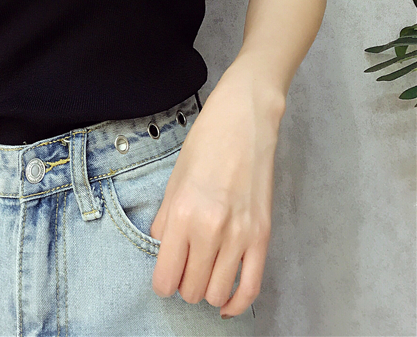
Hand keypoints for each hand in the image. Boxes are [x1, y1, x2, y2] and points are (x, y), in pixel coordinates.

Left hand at [149, 64, 283, 317]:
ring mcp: (240, 235)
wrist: (244, 122)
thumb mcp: (174, 180)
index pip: (166, 278)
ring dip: (207, 291)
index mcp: (182, 214)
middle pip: (192, 290)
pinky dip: (237, 303)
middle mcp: (211, 230)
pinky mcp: (263, 236)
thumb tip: (162, 250)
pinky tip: (226, 303)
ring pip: (218, 293)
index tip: (163, 277)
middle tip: (182, 271)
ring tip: (203, 274)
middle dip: (183, 286)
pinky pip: (251, 287)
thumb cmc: (205, 144)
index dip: (161, 283)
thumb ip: (166, 221)